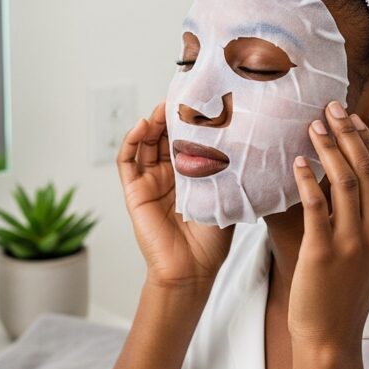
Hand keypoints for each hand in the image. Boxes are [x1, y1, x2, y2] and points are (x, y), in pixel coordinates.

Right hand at [117, 101, 234, 291]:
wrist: (193, 269)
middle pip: (163, 137)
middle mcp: (168, 176)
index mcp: (190, 177)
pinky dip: (131, 140)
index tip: (200, 102)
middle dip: (170, 117)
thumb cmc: (212, 240)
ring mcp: (149, 182)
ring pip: (145, 143)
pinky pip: (126, 161)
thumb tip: (242, 140)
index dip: (189, 122)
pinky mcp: (134, 191)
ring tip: (162, 108)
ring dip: (151, 123)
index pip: (186, 141)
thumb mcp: (224, 196)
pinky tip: (142, 126)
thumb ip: (225, 170)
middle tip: (180, 99)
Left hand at [288, 101, 368, 352]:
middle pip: (367, 168)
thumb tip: (346, 174)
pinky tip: (297, 162)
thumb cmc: (344, 292)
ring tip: (313, 126)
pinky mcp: (325, 251)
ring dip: (329, 148)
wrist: (331, 335)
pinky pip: (317, 205)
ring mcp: (354, 242)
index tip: (351, 117)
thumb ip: (365, 216)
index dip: (366, 141)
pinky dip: (307, 179)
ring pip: (346, 180)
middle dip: (349, 133)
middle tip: (331, 107)